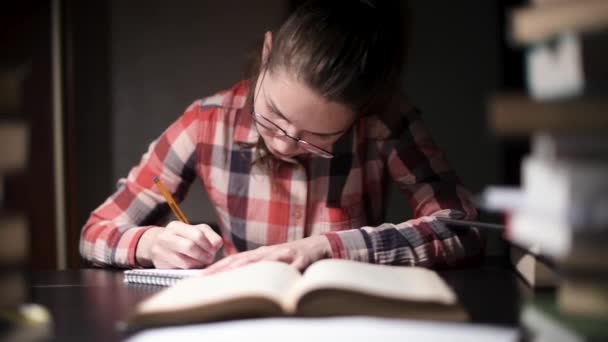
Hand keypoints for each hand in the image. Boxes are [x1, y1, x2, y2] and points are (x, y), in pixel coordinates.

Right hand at [136, 221, 222, 268]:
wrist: (154, 245)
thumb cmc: (180, 238)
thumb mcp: (194, 231)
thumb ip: (208, 236)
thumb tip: (216, 245)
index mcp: (176, 226)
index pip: (198, 234)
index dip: (209, 245)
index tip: (213, 250)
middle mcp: (166, 237)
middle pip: (190, 246)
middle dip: (204, 255)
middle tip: (209, 259)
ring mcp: (161, 251)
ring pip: (186, 262)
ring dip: (199, 264)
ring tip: (202, 263)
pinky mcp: (160, 265)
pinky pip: (181, 270)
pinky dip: (191, 269)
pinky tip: (194, 266)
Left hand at [202, 235, 330, 274]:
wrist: (316, 245)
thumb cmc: (290, 255)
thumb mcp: (269, 260)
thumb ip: (254, 267)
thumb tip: (233, 277)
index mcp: (259, 254)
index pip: (234, 260)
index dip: (217, 267)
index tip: (201, 275)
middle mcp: (268, 253)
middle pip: (243, 260)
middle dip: (224, 268)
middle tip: (207, 277)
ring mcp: (284, 255)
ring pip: (264, 262)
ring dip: (248, 268)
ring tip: (232, 276)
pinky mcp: (301, 259)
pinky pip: (293, 267)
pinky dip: (286, 272)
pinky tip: (278, 278)